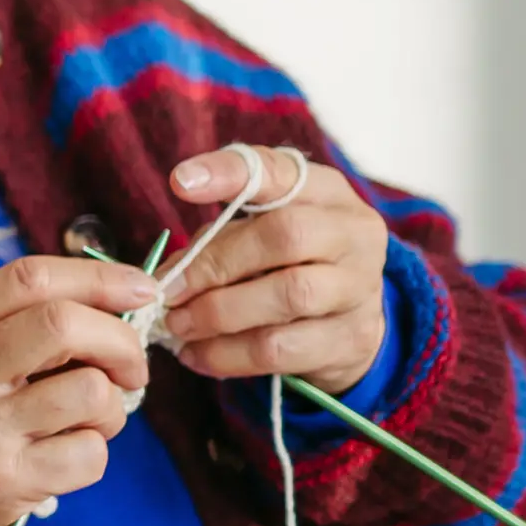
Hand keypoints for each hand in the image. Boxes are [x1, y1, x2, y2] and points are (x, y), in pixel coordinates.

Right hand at [0, 257, 157, 525]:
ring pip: (91, 390)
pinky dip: (94, 455)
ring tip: (86, 422)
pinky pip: (91, 453)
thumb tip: (119, 300)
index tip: (142, 290)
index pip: (28, 277)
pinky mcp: (2, 480)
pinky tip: (62, 460)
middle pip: (63, 323)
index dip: (99, 278)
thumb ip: (16, 326)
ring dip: (112, 408)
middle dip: (121, 342)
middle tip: (130, 368)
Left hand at [156, 146, 388, 393]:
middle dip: (214, 264)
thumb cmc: (286, 264)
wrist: (347, 320)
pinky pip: (282, 350)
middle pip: (285, 236)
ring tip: (177, 326)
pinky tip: (196, 355)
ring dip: (218, 315)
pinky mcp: (350, 340)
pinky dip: (228, 355)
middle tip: (167, 290)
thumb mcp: (257, 232)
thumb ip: (216, 239)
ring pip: (289, 296)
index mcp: (326, 192)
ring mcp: (361, 288)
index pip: (280, 170)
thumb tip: (165, 276)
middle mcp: (353, 234)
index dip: (228, 173)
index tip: (179, 182)